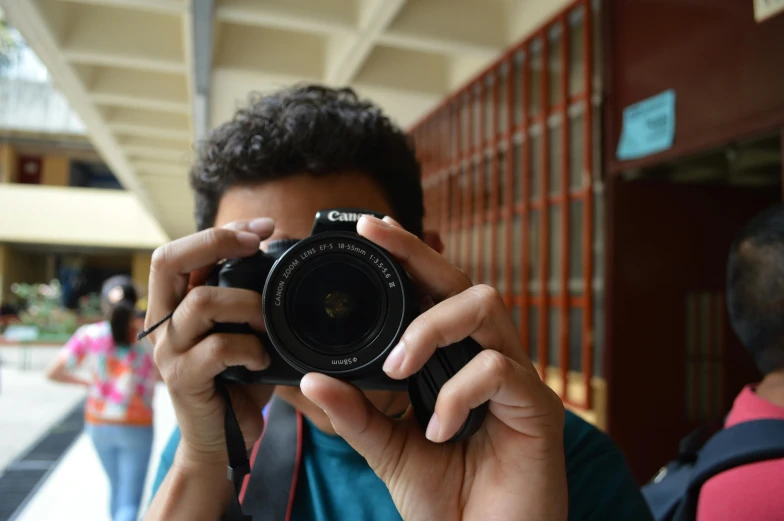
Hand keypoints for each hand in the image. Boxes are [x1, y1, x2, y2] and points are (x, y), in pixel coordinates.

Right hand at [146, 218, 275, 464]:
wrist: (222, 440)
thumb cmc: (237, 381)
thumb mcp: (241, 330)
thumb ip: (244, 297)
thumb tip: (279, 255)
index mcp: (174, 305)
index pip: (180, 251)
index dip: (220, 231)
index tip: (264, 227)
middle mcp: (162, 322)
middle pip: (168, 260)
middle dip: (216, 241)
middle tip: (257, 244)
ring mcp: (168, 351)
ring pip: (201, 303)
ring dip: (247, 304)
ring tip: (268, 321)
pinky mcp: (182, 379)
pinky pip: (217, 348)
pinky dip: (249, 348)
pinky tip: (262, 358)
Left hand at [301, 216, 566, 520]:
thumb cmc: (449, 503)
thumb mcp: (390, 453)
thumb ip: (357, 416)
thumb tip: (308, 381)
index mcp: (454, 366)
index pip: (432, 298)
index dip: (407, 258)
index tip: (370, 229)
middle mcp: (488, 361)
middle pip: (463, 283)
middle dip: (419, 254)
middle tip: (377, 234)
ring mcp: (518, 381)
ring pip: (487, 307)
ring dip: (434, 326)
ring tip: (399, 367)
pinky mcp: (540, 407)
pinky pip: (501, 370)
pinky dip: (460, 392)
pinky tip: (439, 429)